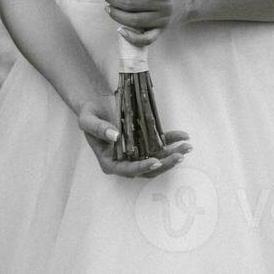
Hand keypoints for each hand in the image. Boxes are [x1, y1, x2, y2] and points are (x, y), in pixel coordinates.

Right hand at [73, 93, 189, 177]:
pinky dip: (172, 141)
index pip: (127, 169)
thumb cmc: (89, 114)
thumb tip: (115, 136)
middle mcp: (125, 161)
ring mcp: (136, 153)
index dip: (142, 167)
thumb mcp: (87, 119)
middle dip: (165, 163)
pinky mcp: (144, 142)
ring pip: (157, 159)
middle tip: (179, 156)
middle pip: (147, 168)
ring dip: (172, 155)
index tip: (155, 162)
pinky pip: (160, 144)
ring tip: (187, 147)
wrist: (96, 104)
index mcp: (109, 161)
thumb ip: (98, 128)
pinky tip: (183, 136)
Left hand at [101, 0, 188, 46]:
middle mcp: (162, 3)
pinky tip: (120, 30)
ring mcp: (162, 19)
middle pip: (131, 3)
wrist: (190, 0)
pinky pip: (146, 38)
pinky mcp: (161, 30)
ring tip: (108, 8)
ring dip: (117, 15)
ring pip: (135, 20)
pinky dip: (132, 37)